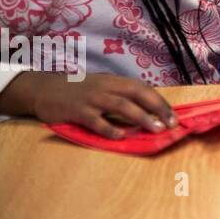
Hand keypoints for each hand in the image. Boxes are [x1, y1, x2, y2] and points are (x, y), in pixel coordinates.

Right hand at [10, 71, 176, 138]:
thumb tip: (148, 110)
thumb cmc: (79, 90)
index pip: (144, 89)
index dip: (160, 102)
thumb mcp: (103, 86)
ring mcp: (92, 99)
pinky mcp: (78, 112)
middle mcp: (106, 87)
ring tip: (155, 129)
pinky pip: (97, 121)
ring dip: (141, 117)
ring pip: (121, 106)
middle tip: (171, 124)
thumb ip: (122, 95)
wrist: (44, 90)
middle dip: (157, 108)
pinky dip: (110, 129)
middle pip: (137, 95)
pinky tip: (121, 137)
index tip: (174, 116)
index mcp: (115, 81)